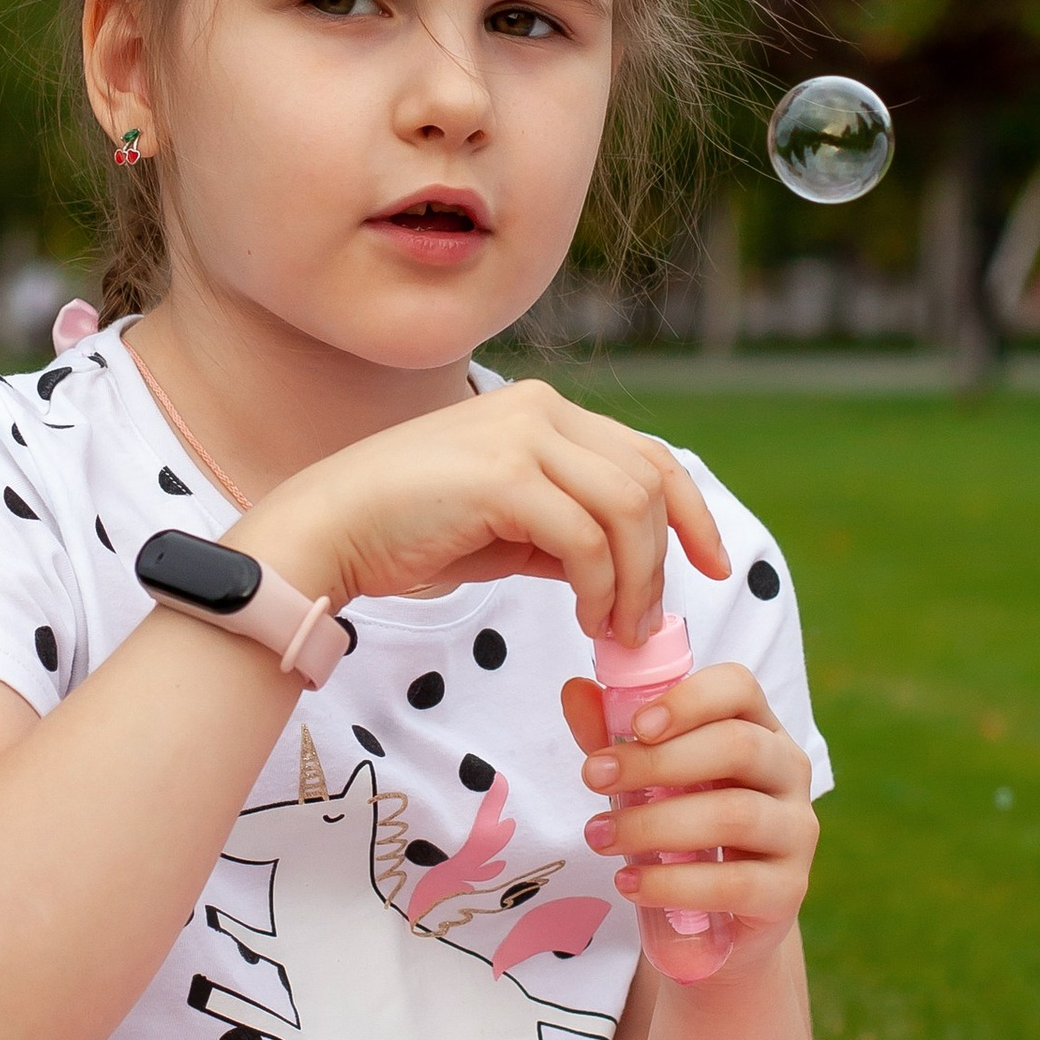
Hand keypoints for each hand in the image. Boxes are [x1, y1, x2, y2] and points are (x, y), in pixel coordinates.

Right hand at [245, 380, 728, 641]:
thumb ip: (565, 531)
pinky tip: (585, 617)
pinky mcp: (502, 476)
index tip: (712, 565)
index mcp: (543, 412)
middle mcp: (540, 410)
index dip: (692, 511)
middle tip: (645, 623)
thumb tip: (623, 568)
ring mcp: (522, 436)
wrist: (328, 527)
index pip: (647, 454)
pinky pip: (585, 538)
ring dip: (635, 579)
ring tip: (615, 629)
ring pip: (626, 507)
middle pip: (647, 480)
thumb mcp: (506, 527)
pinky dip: (600, 586)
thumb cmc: (407, 530)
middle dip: (663, 558)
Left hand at [560, 660, 819, 963]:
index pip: (739, 688)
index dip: (689, 700)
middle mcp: (787, 771)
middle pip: (737, 746)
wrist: (716, 918)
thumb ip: (612, 736)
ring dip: (654, 824)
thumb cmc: (683, 830)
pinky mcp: (789, 890)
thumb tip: (575, 691)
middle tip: (593, 778)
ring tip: (600, 837)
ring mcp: (796, 831)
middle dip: (657, 762)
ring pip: (735, 815)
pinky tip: (630, 884)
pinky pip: (734, 883)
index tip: (635, 726)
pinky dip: (673, 883)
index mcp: (758, 727)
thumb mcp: (646, 780)